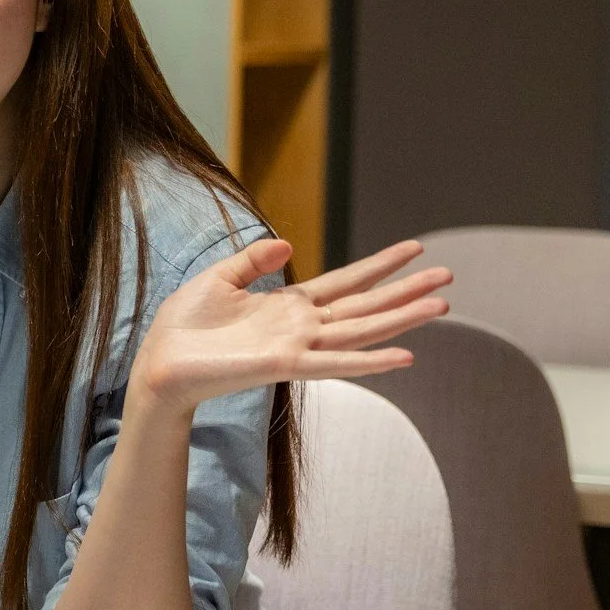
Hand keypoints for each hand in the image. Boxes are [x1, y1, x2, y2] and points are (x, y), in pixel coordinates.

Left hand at [132, 238, 451, 412]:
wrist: (159, 363)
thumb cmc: (184, 327)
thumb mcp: (219, 278)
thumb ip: (254, 260)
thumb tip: (289, 245)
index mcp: (289, 305)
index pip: (346, 281)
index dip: (380, 265)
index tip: (415, 248)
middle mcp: (302, 326)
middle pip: (366, 305)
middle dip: (407, 291)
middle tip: (449, 277)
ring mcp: (297, 346)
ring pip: (361, 330)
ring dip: (401, 320)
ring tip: (441, 305)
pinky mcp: (284, 365)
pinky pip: (335, 362)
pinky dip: (370, 361)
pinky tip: (405, 356)